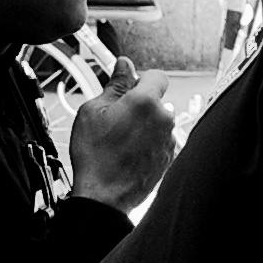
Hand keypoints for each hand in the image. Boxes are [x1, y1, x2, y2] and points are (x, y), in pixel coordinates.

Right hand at [69, 72, 178, 213]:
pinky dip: (148, 143)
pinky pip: (160, 141)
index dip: (141, 79)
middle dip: (140, 105)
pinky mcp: (169, 158)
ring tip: (121, 141)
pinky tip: (129, 153)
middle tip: (116, 118)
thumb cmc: (95, 156)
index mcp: (145, 102)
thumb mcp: (92, 112)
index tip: (130, 86)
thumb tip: (124, 66)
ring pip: (159, 122)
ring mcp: (169, 140)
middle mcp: (164, 119)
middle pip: (157, 100)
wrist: (103, 196)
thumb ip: (114, 85)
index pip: (157, 75)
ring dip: (145, 125)